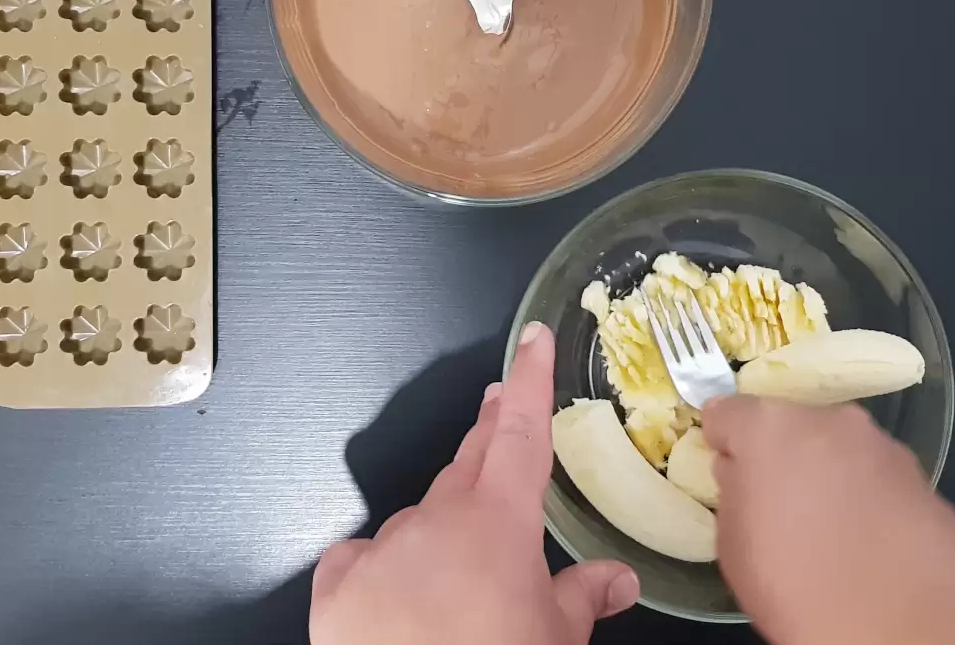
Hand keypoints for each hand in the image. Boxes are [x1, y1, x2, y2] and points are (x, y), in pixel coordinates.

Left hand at [310, 322, 639, 644]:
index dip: (527, 381)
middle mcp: (434, 520)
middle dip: (484, 438)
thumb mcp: (555, 638)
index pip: (519, 432)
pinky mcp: (337, 588)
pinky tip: (399, 597)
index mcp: (496, 519)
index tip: (528, 340)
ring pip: (418, 525)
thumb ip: (582, 599)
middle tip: (495, 408)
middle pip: (465, 466)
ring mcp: (381, 550)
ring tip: (465, 577)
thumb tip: (617, 579)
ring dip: (441, 534)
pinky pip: (364, 560)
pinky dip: (385, 572)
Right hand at [703, 396, 954, 644]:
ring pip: (845, 453)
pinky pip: (885, 484)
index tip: (726, 465)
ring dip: (833, 477)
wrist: (897, 631)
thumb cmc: (795, 587)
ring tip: (833, 534)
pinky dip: (874, 503)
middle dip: (785, 457)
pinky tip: (873, 548)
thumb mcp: (733, 545)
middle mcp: (834, 423)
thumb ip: (735, 492)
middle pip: (794, 427)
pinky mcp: (929, 484)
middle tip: (782, 507)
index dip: (724, 439)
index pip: (729, 412)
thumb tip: (744, 475)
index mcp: (772, 429)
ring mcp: (888, 450)